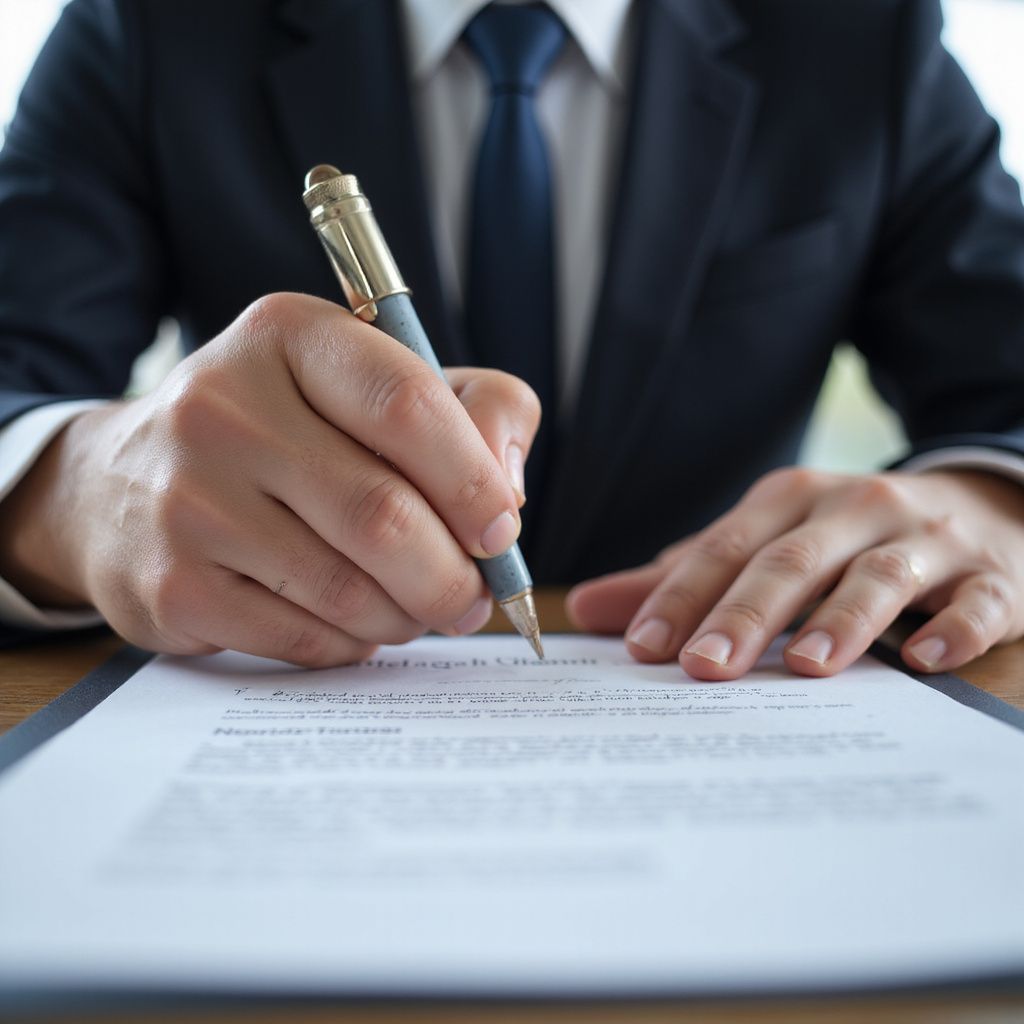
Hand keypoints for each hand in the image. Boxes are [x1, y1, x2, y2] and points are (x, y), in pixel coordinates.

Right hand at [0, 293, 538, 665]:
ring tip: (417, 607)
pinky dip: (353, 642)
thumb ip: (473, 410)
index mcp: (290, 336)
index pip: (405, 403)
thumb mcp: (375, 385)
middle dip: (453, 575)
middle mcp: (223, 406)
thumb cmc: (286, 433)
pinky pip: (304, 638)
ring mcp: (188, 499)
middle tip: (475, 596)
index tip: (501, 528)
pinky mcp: (171, 585)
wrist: (122, 484)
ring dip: (407, 616)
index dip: (472, 479)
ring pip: (348, 590)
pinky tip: (353, 622)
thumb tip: (507, 497)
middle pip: (382, 514)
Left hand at [567, 467, 1023, 678]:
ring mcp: (925, 541)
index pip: (727, 548)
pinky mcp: (989, 576)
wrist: (976, 508)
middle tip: (703, 667)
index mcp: (791, 500)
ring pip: (878, 576)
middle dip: (745, 614)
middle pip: (792, 561)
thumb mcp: (765, 543)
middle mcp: (854, 509)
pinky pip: (976, 601)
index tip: (643, 647)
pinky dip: (953, 627)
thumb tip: (588, 608)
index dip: (683, 595)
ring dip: (841, 619)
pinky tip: (926, 660)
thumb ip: (683, 577)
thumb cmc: (846, 536)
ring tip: (804, 666)